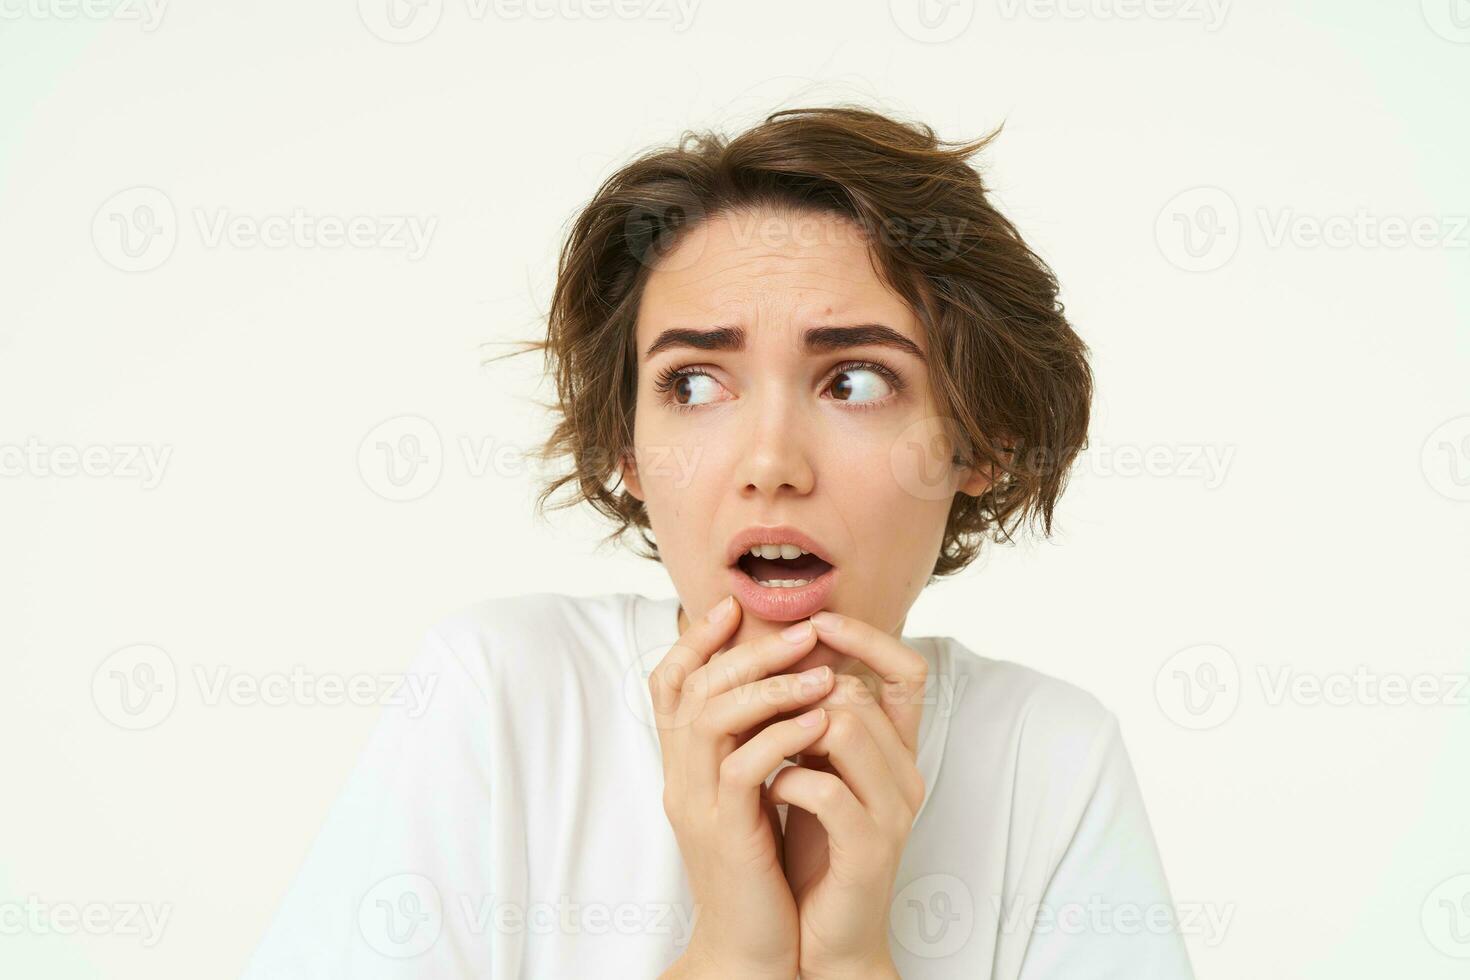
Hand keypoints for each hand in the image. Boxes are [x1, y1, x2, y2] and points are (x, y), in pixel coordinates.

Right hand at [651, 595, 837, 979]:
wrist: (751, 949)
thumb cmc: (759, 872)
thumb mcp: (748, 798)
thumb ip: (749, 746)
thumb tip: (777, 686)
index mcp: (682, 767)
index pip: (668, 686)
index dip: (694, 640)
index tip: (732, 607)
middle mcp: (680, 779)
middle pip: (693, 689)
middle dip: (747, 651)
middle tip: (801, 629)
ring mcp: (696, 806)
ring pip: (711, 718)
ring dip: (768, 685)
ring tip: (819, 670)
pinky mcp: (725, 834)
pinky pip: (743, 768)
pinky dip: (780, 736)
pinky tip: (818, 721)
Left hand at [765, 610, 927, 978]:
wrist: (824, 936)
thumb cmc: (813, 848)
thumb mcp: (815, 771)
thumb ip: (813, 721)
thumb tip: (781, 654)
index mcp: (897, 751)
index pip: (908, 670)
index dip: (865, 638)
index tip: (815, 621)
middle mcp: (906, 773)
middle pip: (860, 692)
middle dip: (798, 685)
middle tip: (753, 693)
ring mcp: (894, 810)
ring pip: (845, 726)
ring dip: (785, 727)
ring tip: (753, 742)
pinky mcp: (870, 847)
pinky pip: (825, 789)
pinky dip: (784, 779)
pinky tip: (764, 788)